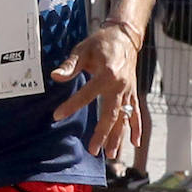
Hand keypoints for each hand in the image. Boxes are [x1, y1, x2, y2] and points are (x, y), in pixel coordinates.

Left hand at [50, 26, 139, 157]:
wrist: (124, 37)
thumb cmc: (100, 43)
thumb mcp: (82, 50)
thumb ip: (70, 65)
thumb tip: (55, 76)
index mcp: (107, 74)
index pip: (87, 94)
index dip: (71, 105)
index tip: (57, 115)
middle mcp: (121, 86)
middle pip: (111, 114)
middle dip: (102, 133)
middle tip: (92, 149)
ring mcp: (129, 91)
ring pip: (124, 118)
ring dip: (118, 137)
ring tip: (110, 155)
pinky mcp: (133, 93)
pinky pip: (136, 113)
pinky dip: (136, 128)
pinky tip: (134, 144)